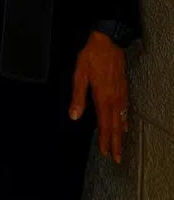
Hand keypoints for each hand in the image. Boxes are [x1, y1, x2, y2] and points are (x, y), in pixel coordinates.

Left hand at [70, 30, 129, 162]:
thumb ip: (77, 97)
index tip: (106, 152)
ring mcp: (121, 94)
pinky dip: (125, 121)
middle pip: (115, 126)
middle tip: (116, 157)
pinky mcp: (123, 88)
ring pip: (122, 119)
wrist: (108, 42)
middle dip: (116, 143)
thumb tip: (74, 116)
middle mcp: (114, 99)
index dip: (105, 139)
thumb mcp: (79, 75)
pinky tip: (124, 125)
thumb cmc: (91, 57)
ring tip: (120, 146)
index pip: (104, 124)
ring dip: (121, 134)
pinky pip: (125, 110)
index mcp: (103, 98)